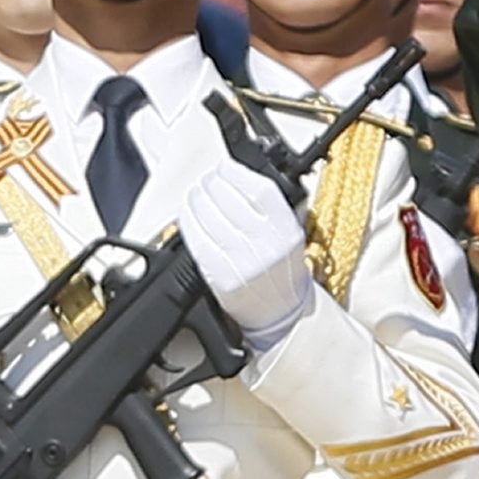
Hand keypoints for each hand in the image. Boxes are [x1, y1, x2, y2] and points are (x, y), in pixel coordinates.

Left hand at [177, 166, 315, 341]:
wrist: (280, 311)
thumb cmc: (283, 270)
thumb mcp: (290, 234)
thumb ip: (271, 208)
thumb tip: (237, 178)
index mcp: (287, 232)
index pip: (260, 191)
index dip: (237, 173)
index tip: (225, 167)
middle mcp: (266, 246)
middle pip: (230, 201)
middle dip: (212, 183)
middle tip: (207, 179)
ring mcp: (242, 263)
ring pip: (210, 218)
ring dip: (197, 199)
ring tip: (195, 192)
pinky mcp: (220, 278)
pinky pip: (198, 242)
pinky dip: (188, 222)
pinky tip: (187, 212)